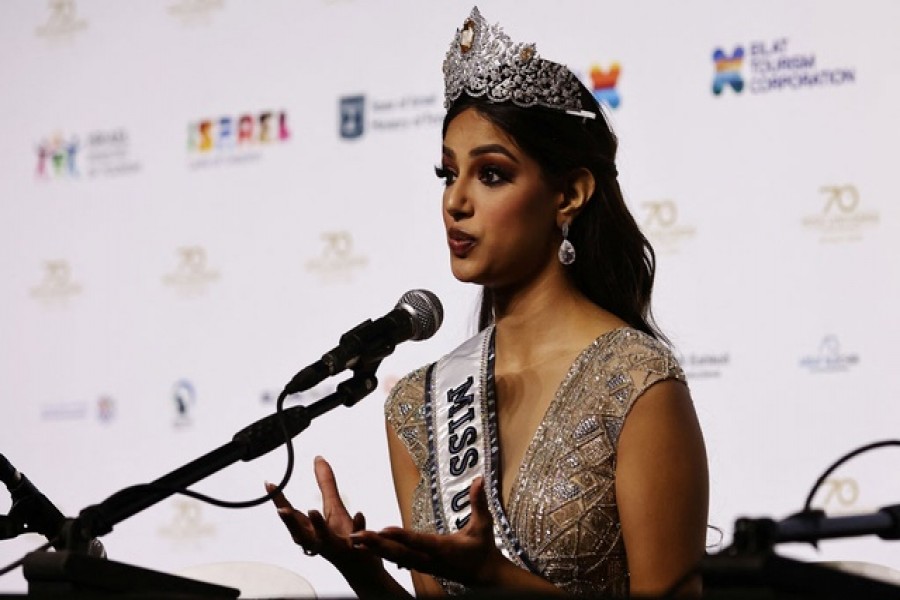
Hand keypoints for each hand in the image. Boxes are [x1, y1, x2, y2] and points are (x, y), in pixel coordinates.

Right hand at [267, 456, 381, 576]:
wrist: (361, 567)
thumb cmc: (343, 537)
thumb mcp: (333, 507)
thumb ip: (325, 484)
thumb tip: (318, 459)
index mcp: (311, 530)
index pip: (291, 514)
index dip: (279, 500)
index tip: (270, 485)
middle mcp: (319, 540)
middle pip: (300, 532)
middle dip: (290, 521)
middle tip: (282, 509)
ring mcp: (336, 545)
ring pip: (324, 538)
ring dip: (318, 526)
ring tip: (312, 512)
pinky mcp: (355, 548)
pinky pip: (357, 537)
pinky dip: (358, 526)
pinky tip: (359, 514)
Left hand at [350, 476, 507, 586]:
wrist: (484, 576)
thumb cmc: (483, 550)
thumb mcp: (484, 526)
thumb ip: (479, 502)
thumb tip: (480, 479)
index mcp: (442, 548)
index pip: (418, 541)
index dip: (401, 536)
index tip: (384, 529)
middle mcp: (428, 558)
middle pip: (399, 551)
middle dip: (376, 544)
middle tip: (356, 535)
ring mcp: (423, 564)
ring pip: (394, 557)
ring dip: (374, 548)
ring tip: (354, 539)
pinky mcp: (420, 565)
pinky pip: (396, 560)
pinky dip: (381, 553)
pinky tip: (366, 547)